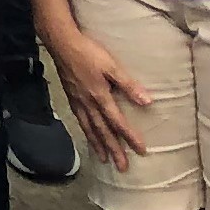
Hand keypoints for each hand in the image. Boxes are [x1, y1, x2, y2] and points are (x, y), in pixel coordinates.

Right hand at [47, 23, 149, 166]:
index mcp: (100, 96)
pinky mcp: (70, 96)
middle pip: (103, 131)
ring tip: (104, 158)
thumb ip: (128, 85)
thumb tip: (147, 102)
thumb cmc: (88, 52)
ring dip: (98, 144)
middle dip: (113, 149)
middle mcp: (88, 103)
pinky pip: (79, 119)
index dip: (130, 137)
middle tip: (122, 167)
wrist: (61, 42)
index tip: (141, 151)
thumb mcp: (111, 66)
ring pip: (89, 128)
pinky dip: (85, 131)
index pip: (118, 122)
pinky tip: (88, 134)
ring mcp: (78, 101)